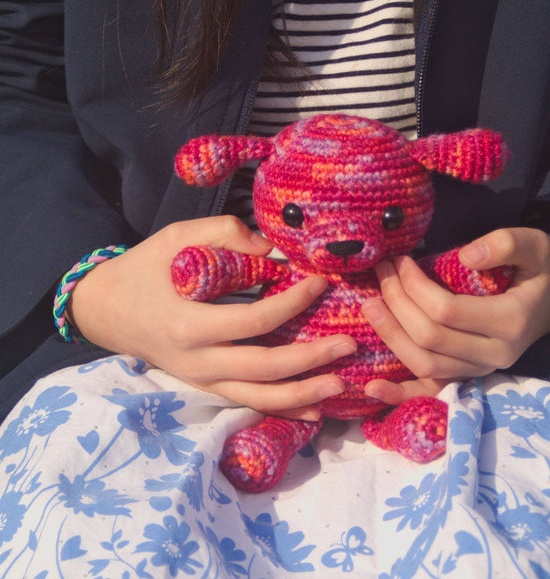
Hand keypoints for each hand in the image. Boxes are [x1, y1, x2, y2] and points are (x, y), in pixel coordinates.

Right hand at [69, 216, 355, 419]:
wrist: (104, 309)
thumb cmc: (144, 268)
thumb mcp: (177, 238)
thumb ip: (225, 235)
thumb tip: (274, 250)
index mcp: (189, 324)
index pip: (254, 320)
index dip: (293, 303)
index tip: (321, 283)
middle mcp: (197, 362)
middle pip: (264, 368)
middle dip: (310, 358)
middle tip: (349, 345)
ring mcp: (201, 380)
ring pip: (259, 396)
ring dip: (302, 394)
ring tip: (339, 385)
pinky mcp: (205, 386)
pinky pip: (247, 401)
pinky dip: (282, 408)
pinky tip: (314, 410)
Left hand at [361, 226, 549, 404]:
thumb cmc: (541, 268)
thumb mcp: (533, 243)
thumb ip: (505, 244)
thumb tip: (466, 256)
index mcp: (511, 321)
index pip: (447, 311)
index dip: (415, 286)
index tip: (400, 260)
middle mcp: (496, 354)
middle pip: (430, 338)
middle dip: (397, 304)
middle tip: (382, 273)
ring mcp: (481, 370)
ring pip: (425, 365)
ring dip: (391, 335)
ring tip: (370, 305)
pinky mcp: (469, 376)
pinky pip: (432, 391)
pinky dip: (401, 393)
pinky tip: (371, 387)